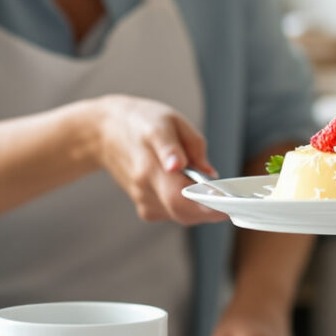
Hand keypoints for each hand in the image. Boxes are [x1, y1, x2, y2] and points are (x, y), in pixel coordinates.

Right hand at [86, 96, 226, 225]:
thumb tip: (211, 174)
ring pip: (181, 214)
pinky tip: (189, 187)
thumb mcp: (171, 121)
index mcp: (151, 163)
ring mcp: (142, 199)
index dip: (206, 207)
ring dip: (200, 205)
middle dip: (210, 210)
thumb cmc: (142, 121)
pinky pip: (174, 212)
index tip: (227, 208)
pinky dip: (188, 204)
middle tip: (232, 201)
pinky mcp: (144, 207)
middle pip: (182, 212)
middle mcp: (144, 185)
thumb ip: (192, 147)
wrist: (103, 132)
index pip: (181, 197)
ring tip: (211, 188)